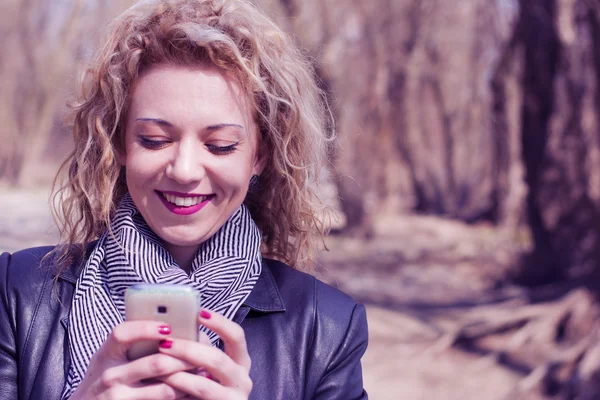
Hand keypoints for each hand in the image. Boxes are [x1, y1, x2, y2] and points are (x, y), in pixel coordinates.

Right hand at [70, 320, 194, 399]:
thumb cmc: (105, 378)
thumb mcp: (109, 358)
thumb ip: (131, 344)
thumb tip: (171, 327)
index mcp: (106, 354)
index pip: (122, 334)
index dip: (146, 328)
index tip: (169, 327)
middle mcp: (110, 376)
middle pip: (155, 364)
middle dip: (184, 357)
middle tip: (202, 351)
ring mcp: (118, 398)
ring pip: (164, 388)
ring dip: (187, 379)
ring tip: (203, 371)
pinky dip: (181, 397)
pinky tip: (191, 390)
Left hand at [157, 309, 252, 399]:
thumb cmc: (204, 385)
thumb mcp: (207, 365)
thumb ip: (199, 349)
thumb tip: (174, 327)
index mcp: (240, 361)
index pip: (236, 336)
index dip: (220, 323)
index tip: (199, 313)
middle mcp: (242, 379)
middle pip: (217, 360)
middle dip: (189, 350)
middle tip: (166, 343)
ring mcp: (233, 399)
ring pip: (204, 385)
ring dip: (177, 375)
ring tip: (158, 367)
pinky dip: (178, 391)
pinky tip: (163, 385)